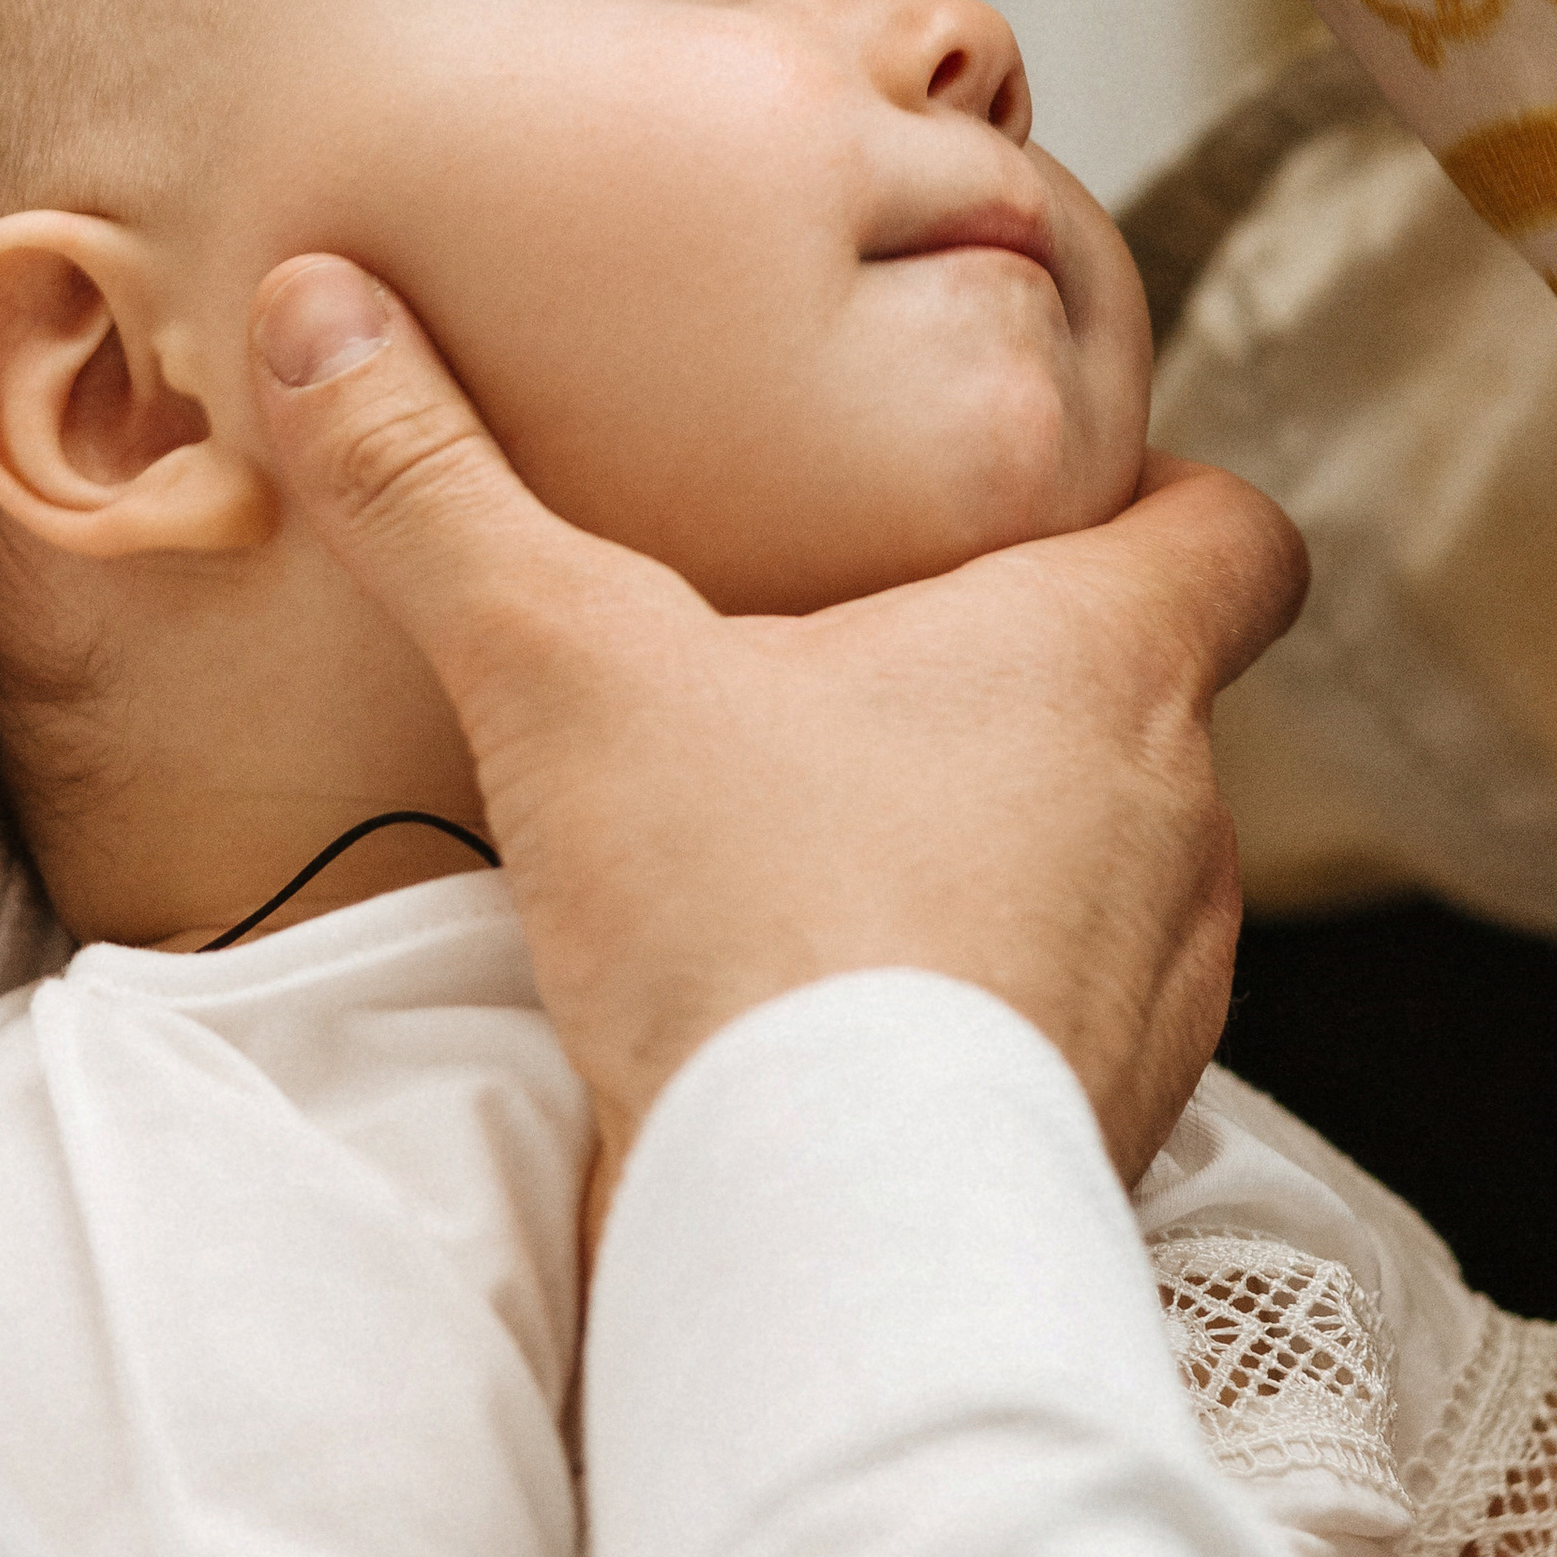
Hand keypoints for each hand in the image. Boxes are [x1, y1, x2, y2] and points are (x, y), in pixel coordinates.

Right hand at [246, 253, 1307, 1203]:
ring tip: (840, 851)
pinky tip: (841, 1015)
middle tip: (871, 670)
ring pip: (1115, 870)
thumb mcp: (561, 669)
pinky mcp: (1110, 1132)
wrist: (828, 1250)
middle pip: (1152, 701)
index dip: (1165, 500)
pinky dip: (982, 1004)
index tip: (1052, 503)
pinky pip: (1069, 1026)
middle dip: (1027, 685)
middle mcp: (1177, 817)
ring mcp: (1159, 991)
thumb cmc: (750, 924)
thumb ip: (437, 489)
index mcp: (1101, 657)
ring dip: (1004, 854)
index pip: (1238, 534)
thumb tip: (318, 306)